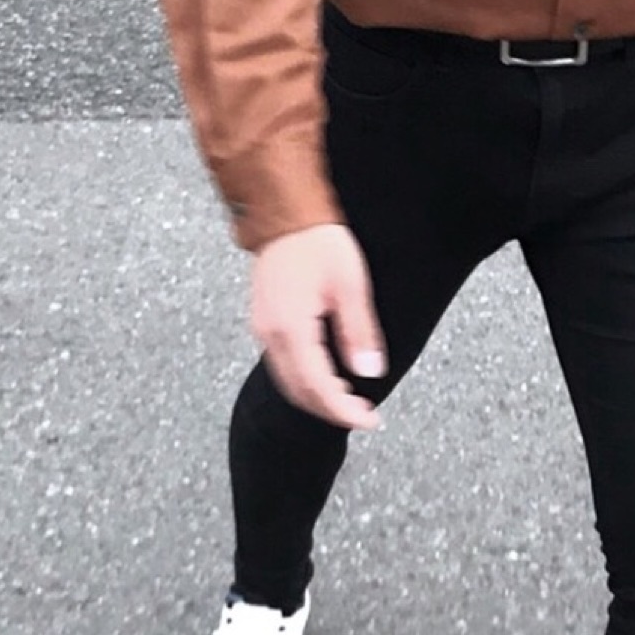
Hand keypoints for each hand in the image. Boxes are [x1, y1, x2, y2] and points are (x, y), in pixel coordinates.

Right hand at [250, 225, 386, 430]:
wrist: (285, 214)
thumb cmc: (318, 242)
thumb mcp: (351, 286)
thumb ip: (359, 332)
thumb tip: (369, 372)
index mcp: (291, 329)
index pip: (318, 387)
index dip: (344, 410)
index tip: (371, 420)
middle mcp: (270, 335)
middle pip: (299, 392)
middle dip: (331, 410)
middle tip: (365, 415)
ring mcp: (263, 329)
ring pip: (288, 381)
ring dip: (318, 397)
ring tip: (350, 400)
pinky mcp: (264, 322)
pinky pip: (282, 364)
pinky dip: (306, 380)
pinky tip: (328, 377)